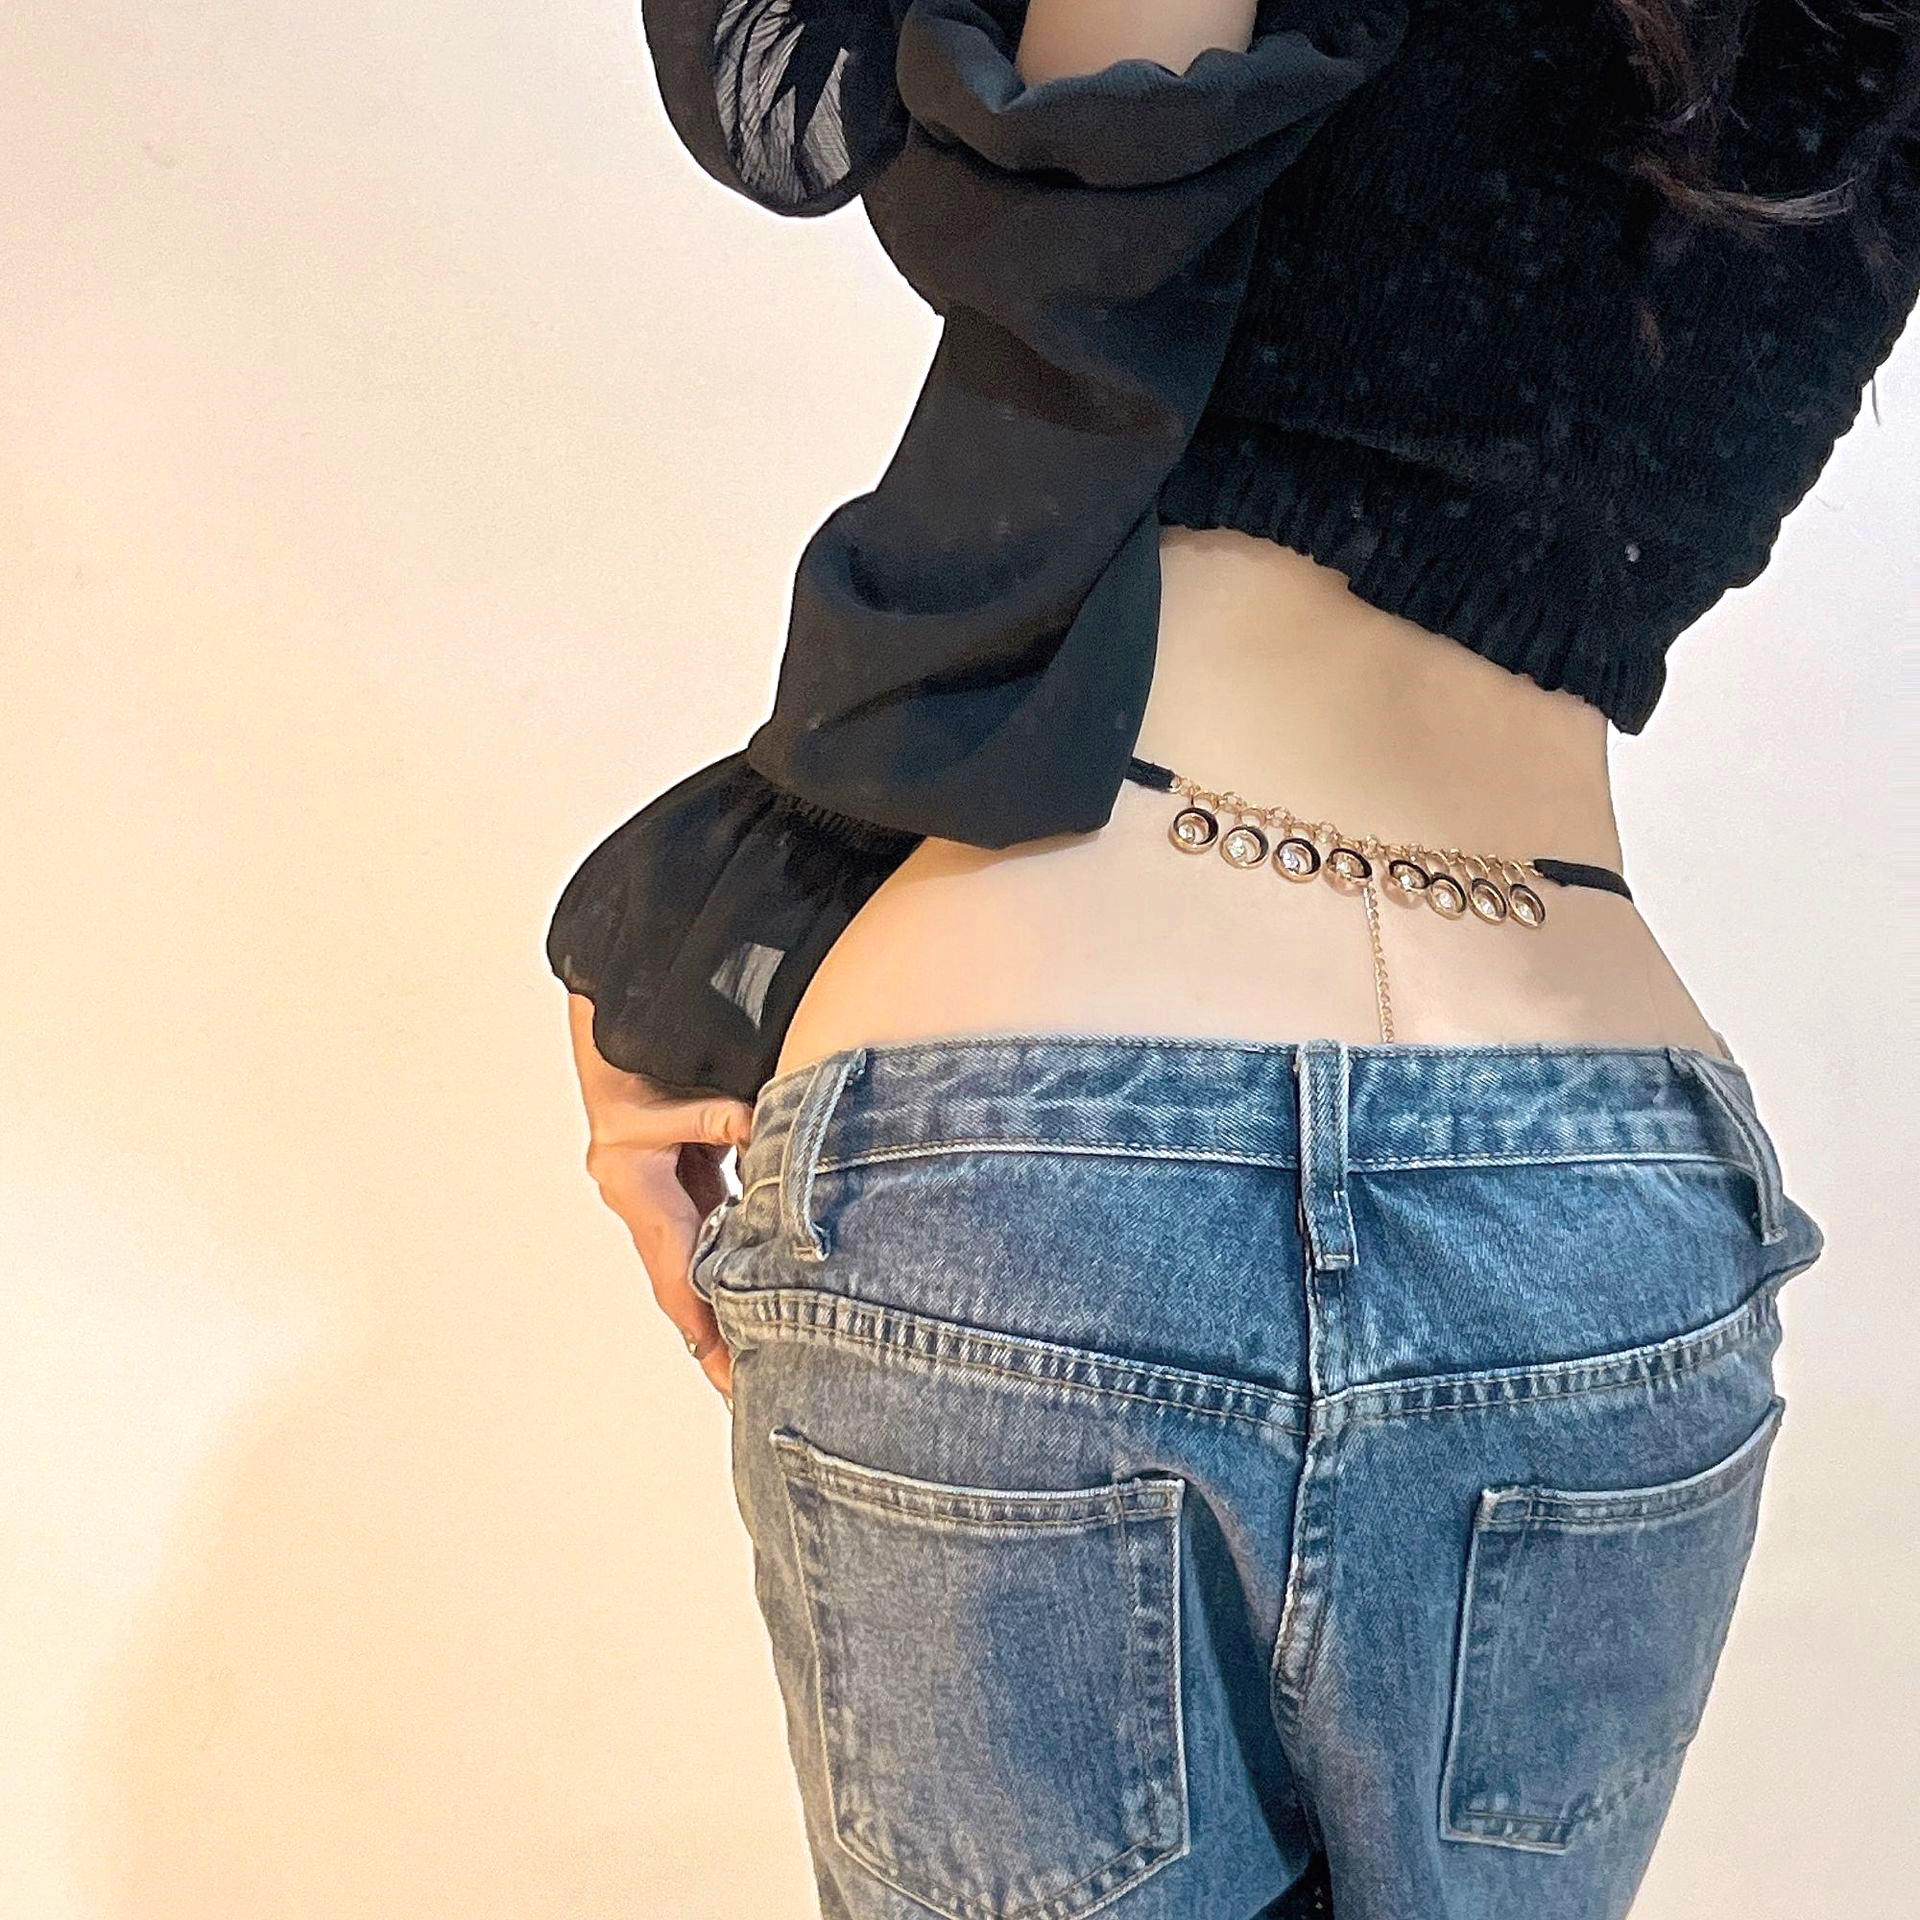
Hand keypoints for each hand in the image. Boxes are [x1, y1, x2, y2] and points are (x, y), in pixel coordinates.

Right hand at [565, 993, 752, 1402]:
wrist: (621, 1016)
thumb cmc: (641, 1051)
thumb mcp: (675, 1091)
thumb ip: (717, 1119)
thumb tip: (756, 1131)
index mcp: (638, 1190)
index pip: (678, 1278)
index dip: (705, 1329)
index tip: (728, 1374)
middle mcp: (644, 1199)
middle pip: (687, 1283)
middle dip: (716, 1337)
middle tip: (750, 1392)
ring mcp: (661, 1187)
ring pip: (701, 1256)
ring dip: (726, 1300)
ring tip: (765, 1354)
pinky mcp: (681, 1169)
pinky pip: (712, 1220)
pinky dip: (735, 1251)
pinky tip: (767, 1281)